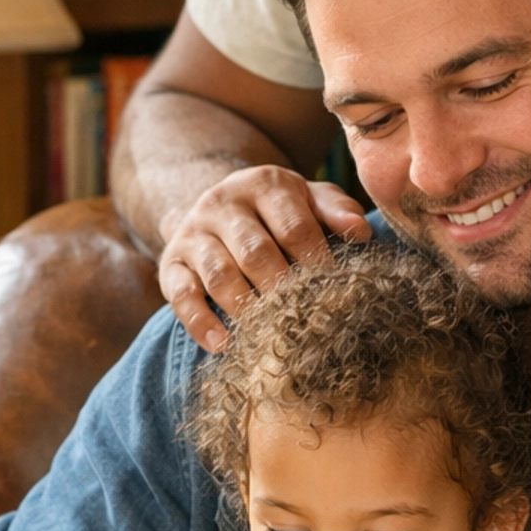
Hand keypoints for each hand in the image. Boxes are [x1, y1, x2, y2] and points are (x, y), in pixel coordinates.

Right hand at [158, 165, 371, 349]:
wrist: (219, 205)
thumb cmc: (280, 210)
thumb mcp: (309, 199)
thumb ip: (336, 210)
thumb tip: (360, 232)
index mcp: (264, 184)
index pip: (295, 227)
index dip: (317, 263)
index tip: (335, 293)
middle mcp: (223, 203)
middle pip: (256, 252)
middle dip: (283, 290)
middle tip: (305, 322)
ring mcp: (193, 233)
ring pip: (219, 275)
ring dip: (246, 309)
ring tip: (270, 337)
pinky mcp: (170, 261)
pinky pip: (181, 294)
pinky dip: (201, 322)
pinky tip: (223, 345)